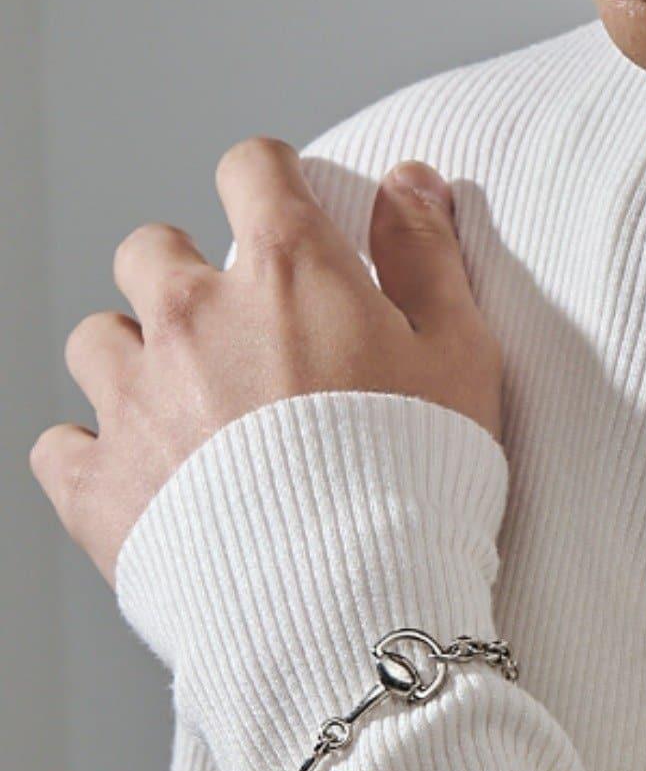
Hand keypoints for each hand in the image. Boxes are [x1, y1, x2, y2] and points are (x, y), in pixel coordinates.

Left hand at [29, 136, 503, 592]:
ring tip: (185, 405)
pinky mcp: (98, 484)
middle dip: (185, 272)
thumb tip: (411, 181)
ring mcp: (135, 400)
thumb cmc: (417, 476)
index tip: (283, 210)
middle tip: (235, 326)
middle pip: (151, 250)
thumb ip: (428, 258)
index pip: (251, 170)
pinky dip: (94, 454)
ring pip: (97, 338)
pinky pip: (61, 445)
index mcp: (287, 274)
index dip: (267, 181)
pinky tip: (141, 476)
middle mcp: (193, 319)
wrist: (347, 601)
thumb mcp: (459, 354)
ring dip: (134, 358)